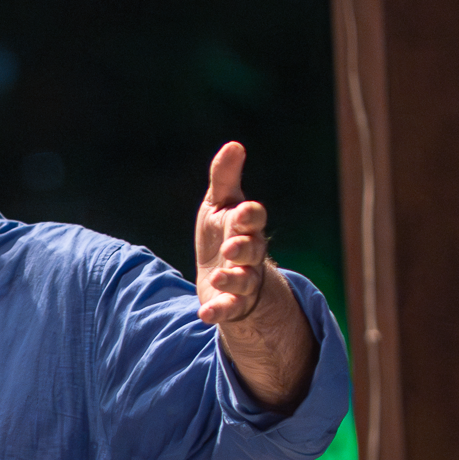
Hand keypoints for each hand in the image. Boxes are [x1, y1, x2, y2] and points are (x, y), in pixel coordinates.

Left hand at [191, 141, 317, 409]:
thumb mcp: (220, 204)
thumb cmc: (223, 231)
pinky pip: (229, 309)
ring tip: (218, 278)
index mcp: (247, 227)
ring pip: (243, 281)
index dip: (250, 216)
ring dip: (232, 280)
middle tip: (230, 247)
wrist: (222, 272)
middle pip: (252, 251)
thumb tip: (234, 144)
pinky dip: (218, 312)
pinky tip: (204, 315)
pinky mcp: (231, 303)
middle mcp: (250, 254)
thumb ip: (225, 177)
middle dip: (243, 249)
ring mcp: (243, 280)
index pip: (254, 219)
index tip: (243, 210)